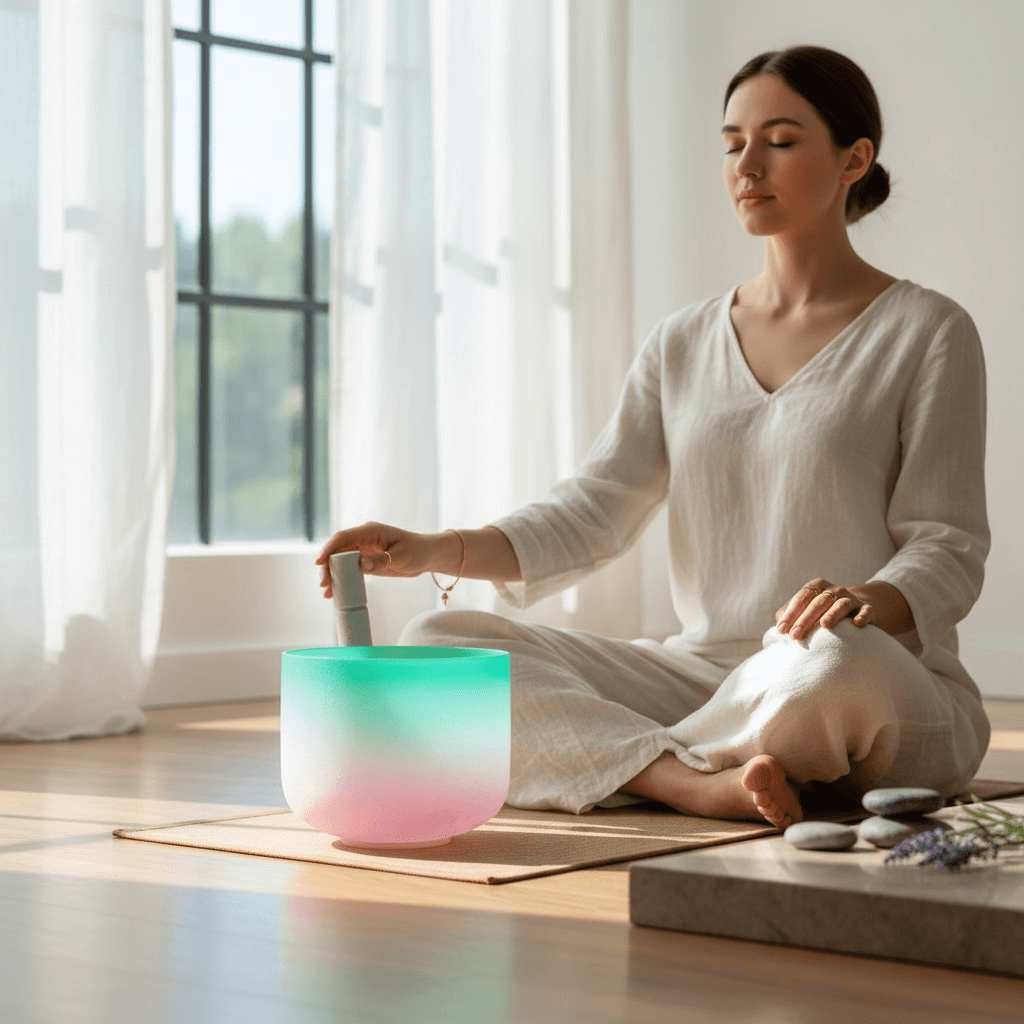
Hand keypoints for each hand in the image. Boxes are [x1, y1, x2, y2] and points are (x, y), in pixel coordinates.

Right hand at [314, 521, 432, 598]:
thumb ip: (381, 560)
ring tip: (327, 593)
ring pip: (340, 562)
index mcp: (370, 531)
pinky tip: (335, 593)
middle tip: (323, 584)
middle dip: (327, 567)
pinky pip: (349, 570)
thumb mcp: (401, 556)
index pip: (343, 538)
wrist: (427, 556)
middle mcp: (363, 539)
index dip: (328, 548)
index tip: (319, 562)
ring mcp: (363, 551)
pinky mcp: (366, 562)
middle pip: (337, 551)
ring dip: (332, 575)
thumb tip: (360, 564)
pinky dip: (341, 580)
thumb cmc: (417, 551)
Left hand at [775, 578, 873, 640]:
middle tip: (795, 636)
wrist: (854, 607)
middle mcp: (833, 590)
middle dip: (805, 619)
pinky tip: (857, 624)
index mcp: (816, 587)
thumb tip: (779, 627)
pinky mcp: (866, 608)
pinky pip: (866, 611)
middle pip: (818, 602)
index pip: (801, 598)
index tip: (781, 630)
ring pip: (841, 605)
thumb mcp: (806, 608)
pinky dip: (862, 616)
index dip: (791, 613)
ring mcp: (850, 598)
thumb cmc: (821, 611)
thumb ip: (790, 614)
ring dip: (832, 614)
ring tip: (824, 625)